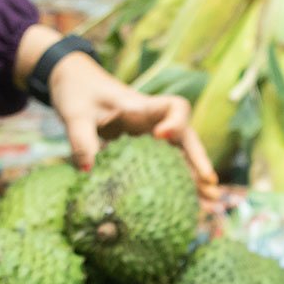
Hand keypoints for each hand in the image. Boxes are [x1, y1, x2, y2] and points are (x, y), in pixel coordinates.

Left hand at [16, 26, 217, 190]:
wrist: (74, 80)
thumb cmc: (77, 91)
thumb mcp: (74, 114)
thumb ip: (81, 140)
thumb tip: (88, 173)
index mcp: (141, 106)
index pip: (174, 107)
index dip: (175, 122)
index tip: (162, 137)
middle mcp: (152, 120)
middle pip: (186, 137)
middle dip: (198, 160)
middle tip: (209, 185)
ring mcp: (150, 134)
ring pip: (180, 154)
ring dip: (194, 176)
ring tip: (208, 203)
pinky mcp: (143, 147)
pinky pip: (166, 163)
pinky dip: (177, 181)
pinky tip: (186, 202)